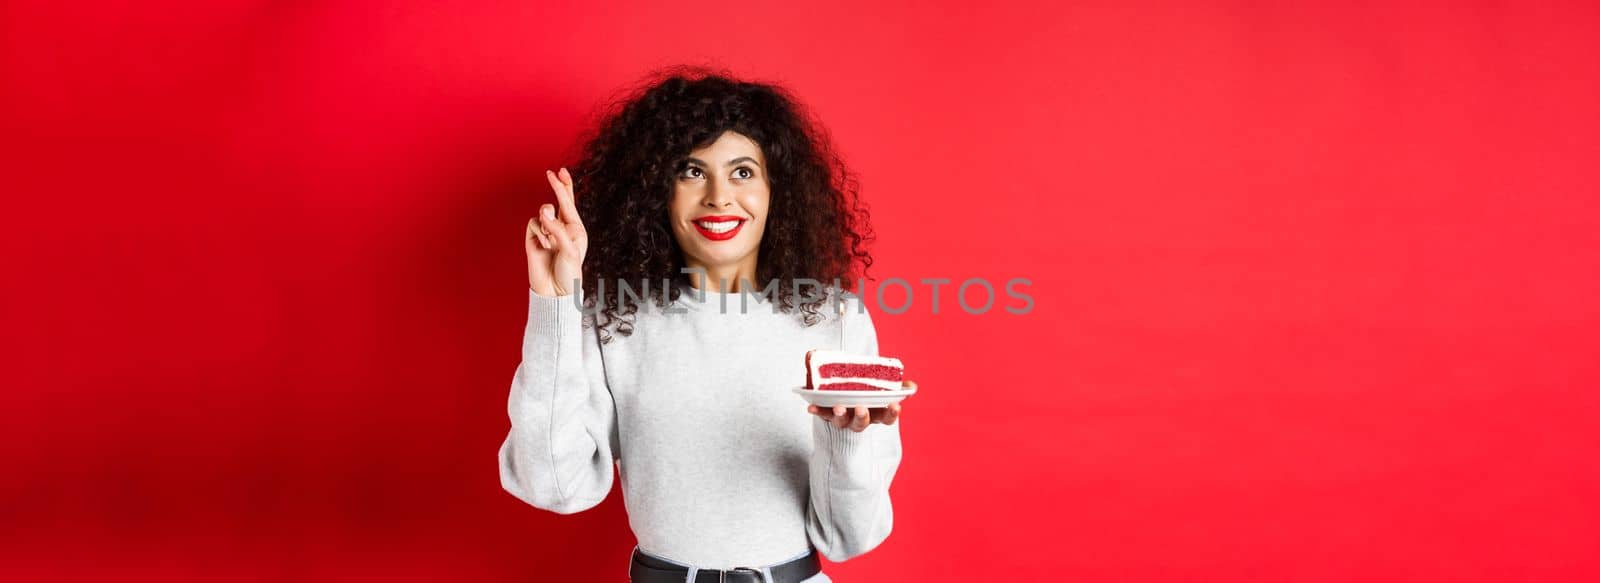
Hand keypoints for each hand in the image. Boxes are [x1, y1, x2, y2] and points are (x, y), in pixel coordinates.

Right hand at [526, 167, 587, 296]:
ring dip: (547, 225)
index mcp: (575, 228)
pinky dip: (539, 234)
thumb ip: (556, 228)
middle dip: (556, 187)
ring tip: (551, 244)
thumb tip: (543, 211)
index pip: (569, 203)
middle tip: (552, 172)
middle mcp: (561, 227)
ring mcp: (546, 232)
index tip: (558, 171)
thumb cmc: (568, 272)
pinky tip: (543, 247)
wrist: (554, 291)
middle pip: (558, 201)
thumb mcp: (568, 249)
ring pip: (543, 213)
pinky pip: (533, 224)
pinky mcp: (533, 238)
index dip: (564, 186)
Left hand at [806, 380, 913, 431]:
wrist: (845, 392)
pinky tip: (810, 406)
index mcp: (875, 413)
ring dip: (840, 415)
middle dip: (862, 417)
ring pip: (841, 421)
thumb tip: (911, 387)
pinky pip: (822, 413)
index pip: (887, 418)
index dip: (891, 414)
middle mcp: (859, 419)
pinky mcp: (827, 413)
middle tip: (862, 408)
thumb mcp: (883, 388)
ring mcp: (842, 418)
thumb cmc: (868, 392)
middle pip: (861, 423)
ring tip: (839, 407)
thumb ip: (897, 387)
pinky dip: (817, 410)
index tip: (895, 405)